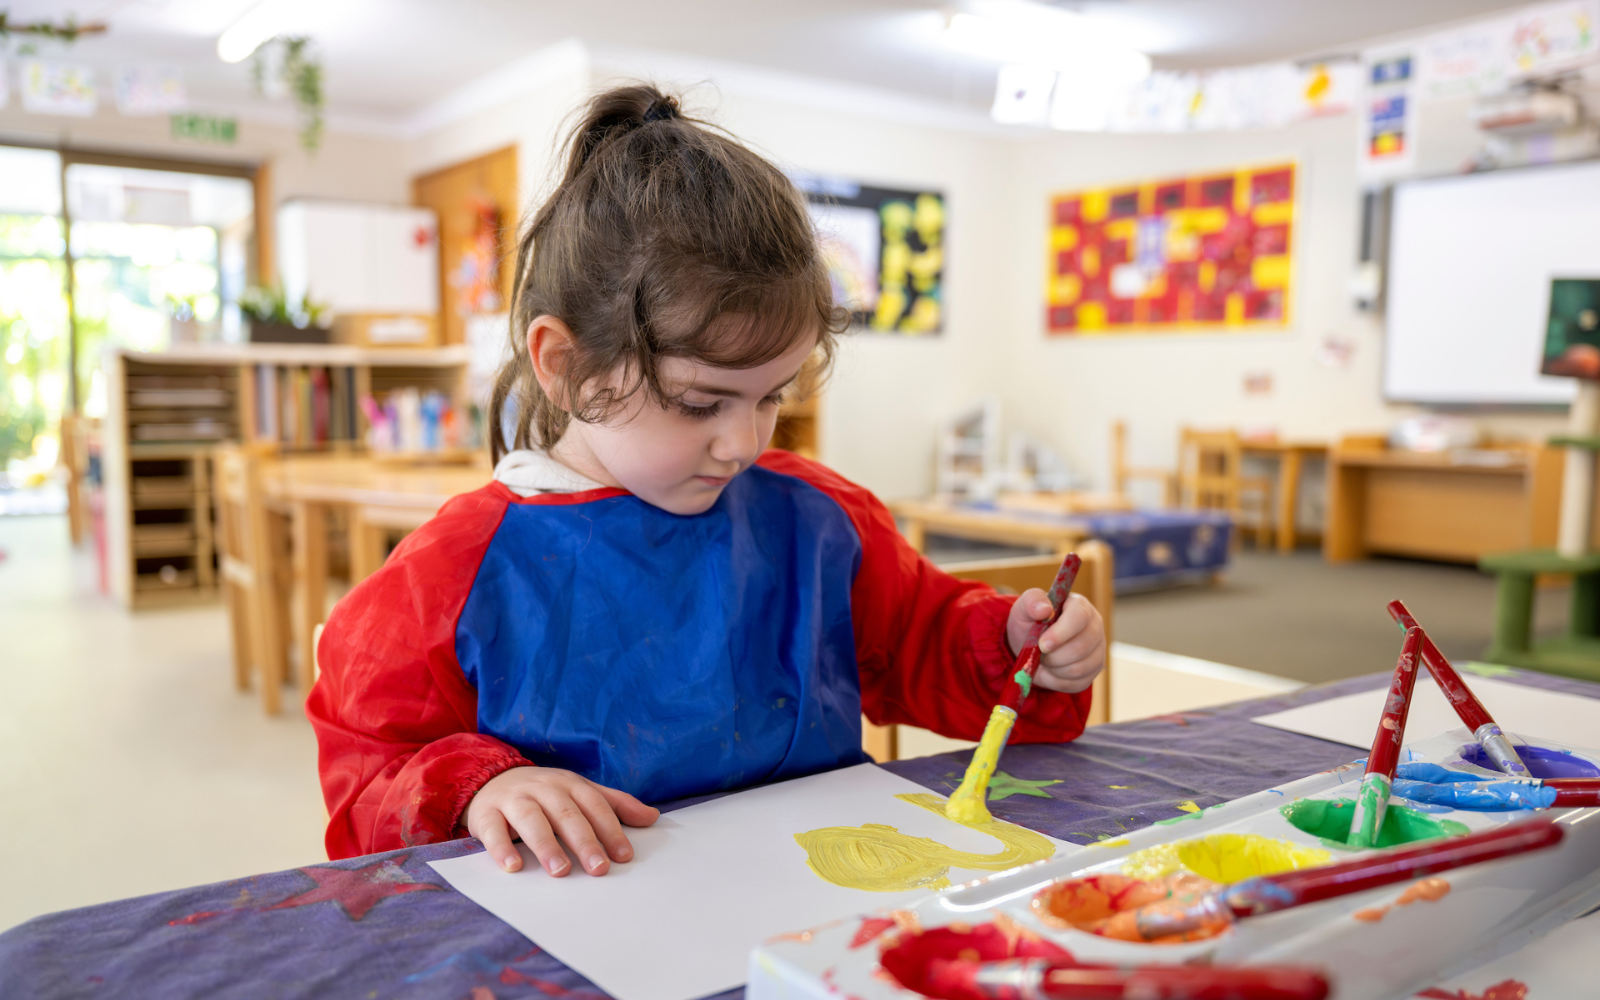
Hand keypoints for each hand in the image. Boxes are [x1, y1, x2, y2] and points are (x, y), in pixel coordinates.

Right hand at [464, 766, 659, 875]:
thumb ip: (614, 804)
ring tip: (561, 871)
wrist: (491, 779)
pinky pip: (493, 830)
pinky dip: (502, 848)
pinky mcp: (486, 814)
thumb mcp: (579, 792)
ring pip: (531, 819)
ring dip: (547, 845)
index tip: (624, 856)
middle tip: (599, 868)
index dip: (610, 830)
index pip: (594, 805)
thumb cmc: (544, 793)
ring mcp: (513, 799)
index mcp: (569, 784)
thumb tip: (653, 817)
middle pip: (566, 814)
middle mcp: (543, 788)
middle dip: (584, 841)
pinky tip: (513, 867)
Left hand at [1005, 590, 1105, 693]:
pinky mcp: (1094, 670)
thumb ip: (1031, 602)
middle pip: (1082, 646)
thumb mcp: (1023, 609)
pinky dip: (1057, 680)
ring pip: (1079, 668)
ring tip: (1044, 660)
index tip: (1043, 644)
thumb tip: (1044, 609)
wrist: (1031, 645)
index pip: (1080, 616)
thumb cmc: (1030, 623)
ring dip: (1054, 668)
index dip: (1062, 633)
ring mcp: (1098, 649)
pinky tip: (1050, 670)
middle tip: (1039, 653)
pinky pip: (1077, 683)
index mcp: (1079, 606)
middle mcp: (1095, 626)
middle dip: (1054, 655)